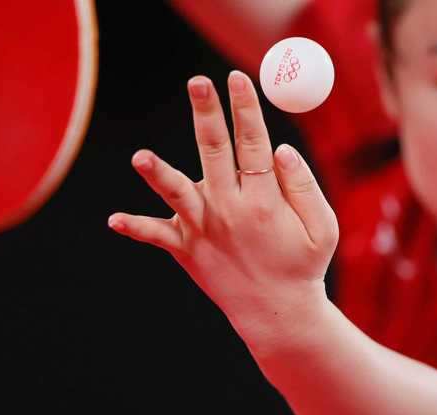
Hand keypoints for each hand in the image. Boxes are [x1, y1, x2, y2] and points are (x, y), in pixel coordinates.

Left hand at [108, 71, 337, 330]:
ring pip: (178, 193)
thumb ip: (304, 187)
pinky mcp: (186, 250)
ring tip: (140, 158)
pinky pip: (157, 236)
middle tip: (198, 83)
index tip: (237, 79)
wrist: (275, 314)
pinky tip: (113, 220)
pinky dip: (136, 228)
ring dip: (158, 174)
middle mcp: (230, 211)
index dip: (246, 108)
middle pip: (214, 152)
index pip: (254, 143)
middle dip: (207, 114)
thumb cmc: (303, 266)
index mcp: (265, 201)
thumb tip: (281, 148)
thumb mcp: (323, 228)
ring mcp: (203, 230)